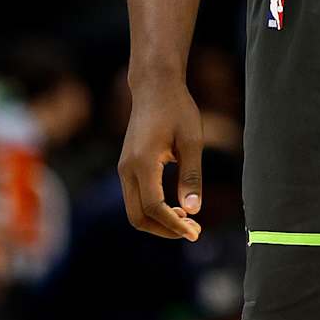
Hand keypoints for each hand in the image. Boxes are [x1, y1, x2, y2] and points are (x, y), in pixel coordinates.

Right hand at [118, 78, 203, 240]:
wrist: (155, 88)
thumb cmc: (177, 109)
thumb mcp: (192, 140)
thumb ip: (191, 176)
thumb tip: (193, 210)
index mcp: (142, 163)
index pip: (154, 207)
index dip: (174, 224)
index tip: (196, 232)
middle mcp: (127, 170)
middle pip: (138, 217)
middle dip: (164, 230)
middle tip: (194, 231)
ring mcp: (123, 169)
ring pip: (135, 210)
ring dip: (159, 222)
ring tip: (188, 219)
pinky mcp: (127, 167)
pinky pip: (136, 199)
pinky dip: (153, 210)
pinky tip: (177, 206)